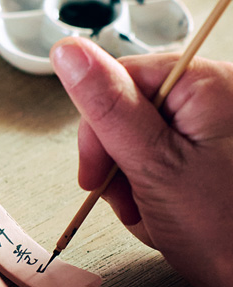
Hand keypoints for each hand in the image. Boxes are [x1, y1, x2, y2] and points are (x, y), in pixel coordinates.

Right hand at [51, 37, 232, 286]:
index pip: (120, 78)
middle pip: (127, 114)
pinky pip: (162, 170)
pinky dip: (154, 201)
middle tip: (133, 201)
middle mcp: (214, 102)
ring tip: (157, 219)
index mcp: (205, 85)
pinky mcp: (212, 165)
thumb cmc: (227, 234)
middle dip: (119, 167)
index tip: (96, 172)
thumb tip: (69, 52)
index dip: (97, 128)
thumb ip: (108, 106)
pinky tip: (168, 225)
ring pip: (139, 148)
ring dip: (134, 191)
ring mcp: (214, 136)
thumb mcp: (154, 165)